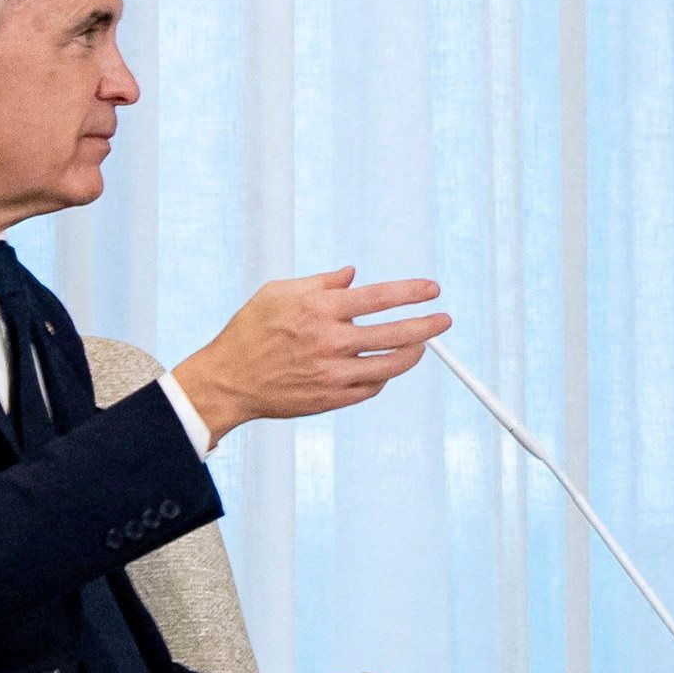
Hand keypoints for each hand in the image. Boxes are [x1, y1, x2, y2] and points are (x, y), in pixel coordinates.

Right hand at [177, 270, 448, 440]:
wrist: (228, 380)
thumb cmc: (251, 329)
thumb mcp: (278, 292)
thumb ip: (320, 282)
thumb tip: (353, 274)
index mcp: (319, 308)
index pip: (379, 296)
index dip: (412, 292)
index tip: (433, 289)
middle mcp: (329, 340)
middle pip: (395, 332)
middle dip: (428, 325)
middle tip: (445, 320)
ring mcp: (332, 373)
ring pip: (390, 364)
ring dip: (413, 353)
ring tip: (423, 346)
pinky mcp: (330, 399)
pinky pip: (371, 388)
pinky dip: (383, 376)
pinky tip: (386, 366)